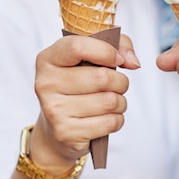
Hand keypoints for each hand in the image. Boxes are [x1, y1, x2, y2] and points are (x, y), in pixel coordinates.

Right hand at [31, 34, 138, 171]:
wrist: (55, 129)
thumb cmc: (78, 86)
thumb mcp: (90, 58)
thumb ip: (117, 45)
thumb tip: (133, 62)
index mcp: (47, 59)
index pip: (77, 46)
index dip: (105, 51)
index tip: (118, 59)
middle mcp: (46, 84)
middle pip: (101, 77)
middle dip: (120, 82)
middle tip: (117, 85)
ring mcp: (54, 110)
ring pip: (109, 101)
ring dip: (120, 102)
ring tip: (111, 102)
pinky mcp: (66, 133)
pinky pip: (110, 122)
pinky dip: (117, 120)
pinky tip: (105, 118)